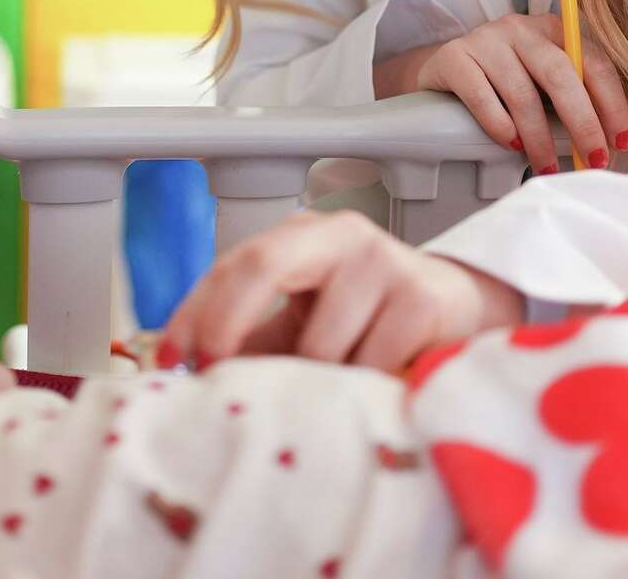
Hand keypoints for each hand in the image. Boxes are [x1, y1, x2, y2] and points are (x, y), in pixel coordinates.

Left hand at [159, 210, 524, 373]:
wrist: (457, 316)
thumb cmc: (366, 324)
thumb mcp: (301, 325)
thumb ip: (248, 341)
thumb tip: (179, 373)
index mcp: (300, 237)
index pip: (232, 264)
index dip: (194, 311)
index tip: (170, 359)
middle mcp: (340, 236)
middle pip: (263, 267)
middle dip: (227, 326)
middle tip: (216, 376)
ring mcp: (385, 262)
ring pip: (318, 345)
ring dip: (316, 383)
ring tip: (335, 388)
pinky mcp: (423, 298)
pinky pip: (369, 367)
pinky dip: (363, 391)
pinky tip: (379, 386)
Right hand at [374, 13, 627, 176]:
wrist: (439, 71)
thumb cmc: (501, 83)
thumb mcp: (541, 80)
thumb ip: (572, 97)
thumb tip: (607, 143)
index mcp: (553, 30)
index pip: (593, 61)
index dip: (612, 103)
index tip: (619, 140)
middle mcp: (521, 28)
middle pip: (561, 74)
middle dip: (582, 122)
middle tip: (592, 159)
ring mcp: (485, 39)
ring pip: (522, 92)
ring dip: (539, 137)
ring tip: (547, 166)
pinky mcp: (454, 57)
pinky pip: (482, 95)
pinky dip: (500, 125)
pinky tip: (511, 145)